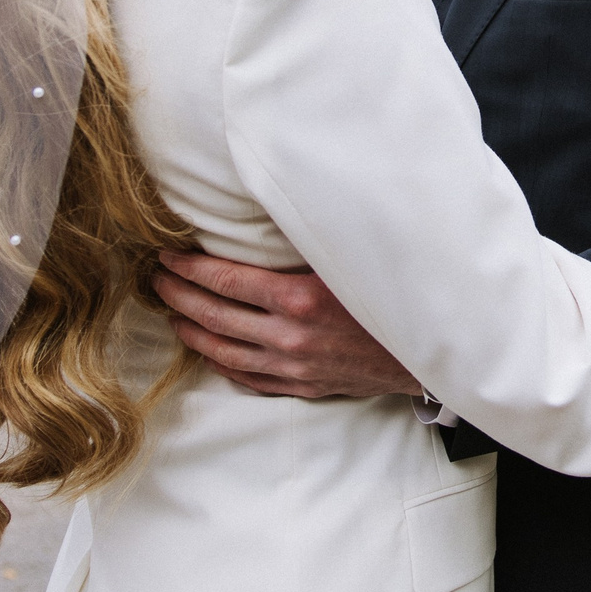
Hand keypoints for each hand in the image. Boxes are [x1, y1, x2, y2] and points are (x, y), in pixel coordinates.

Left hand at [154, 249, 422, 400]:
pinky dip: (221, 363)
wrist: (433, 348)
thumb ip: (308, 239)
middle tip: (157, 281)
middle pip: (215, 316)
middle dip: (178, 296)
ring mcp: (295, 366)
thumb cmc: (392, 291)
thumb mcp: (350, 256)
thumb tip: (271, 206)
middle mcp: (290, 336)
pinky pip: (249, 378)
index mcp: (299, 298)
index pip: (225, 282)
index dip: (190, 269)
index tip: (167, 257)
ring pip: (224, 352)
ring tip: (172, 314)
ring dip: (191, 331)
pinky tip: (208, 350)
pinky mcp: (304, 386)